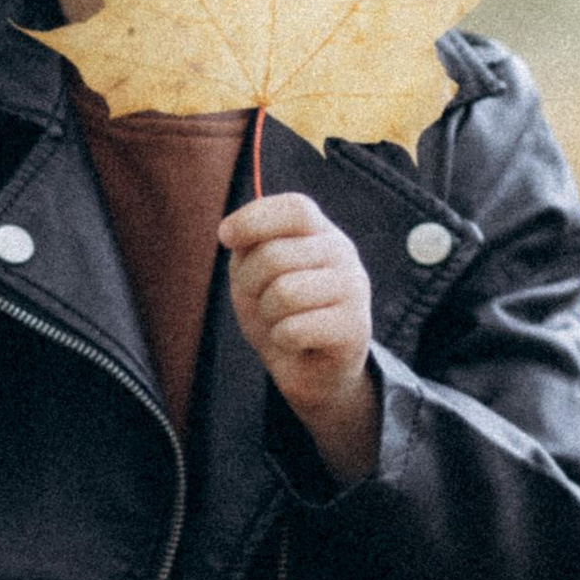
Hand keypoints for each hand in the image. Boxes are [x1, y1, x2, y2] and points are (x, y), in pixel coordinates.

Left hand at [218, 192, 382, 484]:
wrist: (311, 370)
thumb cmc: (280, 314)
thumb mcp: (254, 274)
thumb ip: (248, 248)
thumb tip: (234, 235)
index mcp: (319, 232)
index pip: (296, 208)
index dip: (255, 219)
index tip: (225, 237)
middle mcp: (343, 253)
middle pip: (276, 254)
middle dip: (250, 282)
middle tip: (258, 300)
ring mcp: (354, 289)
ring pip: (284, 292)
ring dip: (267, 314)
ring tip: (279, 321)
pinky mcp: (355, 328)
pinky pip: (294, 328)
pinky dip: (281, 339)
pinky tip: (295, 341)